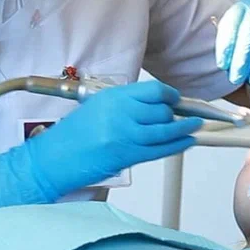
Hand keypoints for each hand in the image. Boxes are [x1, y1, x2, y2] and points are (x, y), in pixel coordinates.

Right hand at [0, 81, 201, 207]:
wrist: (55, 158)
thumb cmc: (74, 133)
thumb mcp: (98, 106)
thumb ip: (126, 103)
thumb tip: (158, 104)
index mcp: (113, 98)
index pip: (153, 91)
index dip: (169, 95)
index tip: (175, 98)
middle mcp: (121, 114)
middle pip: (162, 111)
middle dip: (177, 114)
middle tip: (185, 115)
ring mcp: (125, 136)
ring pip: (165, 131)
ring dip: (184, 129)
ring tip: (194, 126)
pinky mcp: (127, 157)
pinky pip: (160, 150)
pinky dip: (177, 146)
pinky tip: (187, 142)